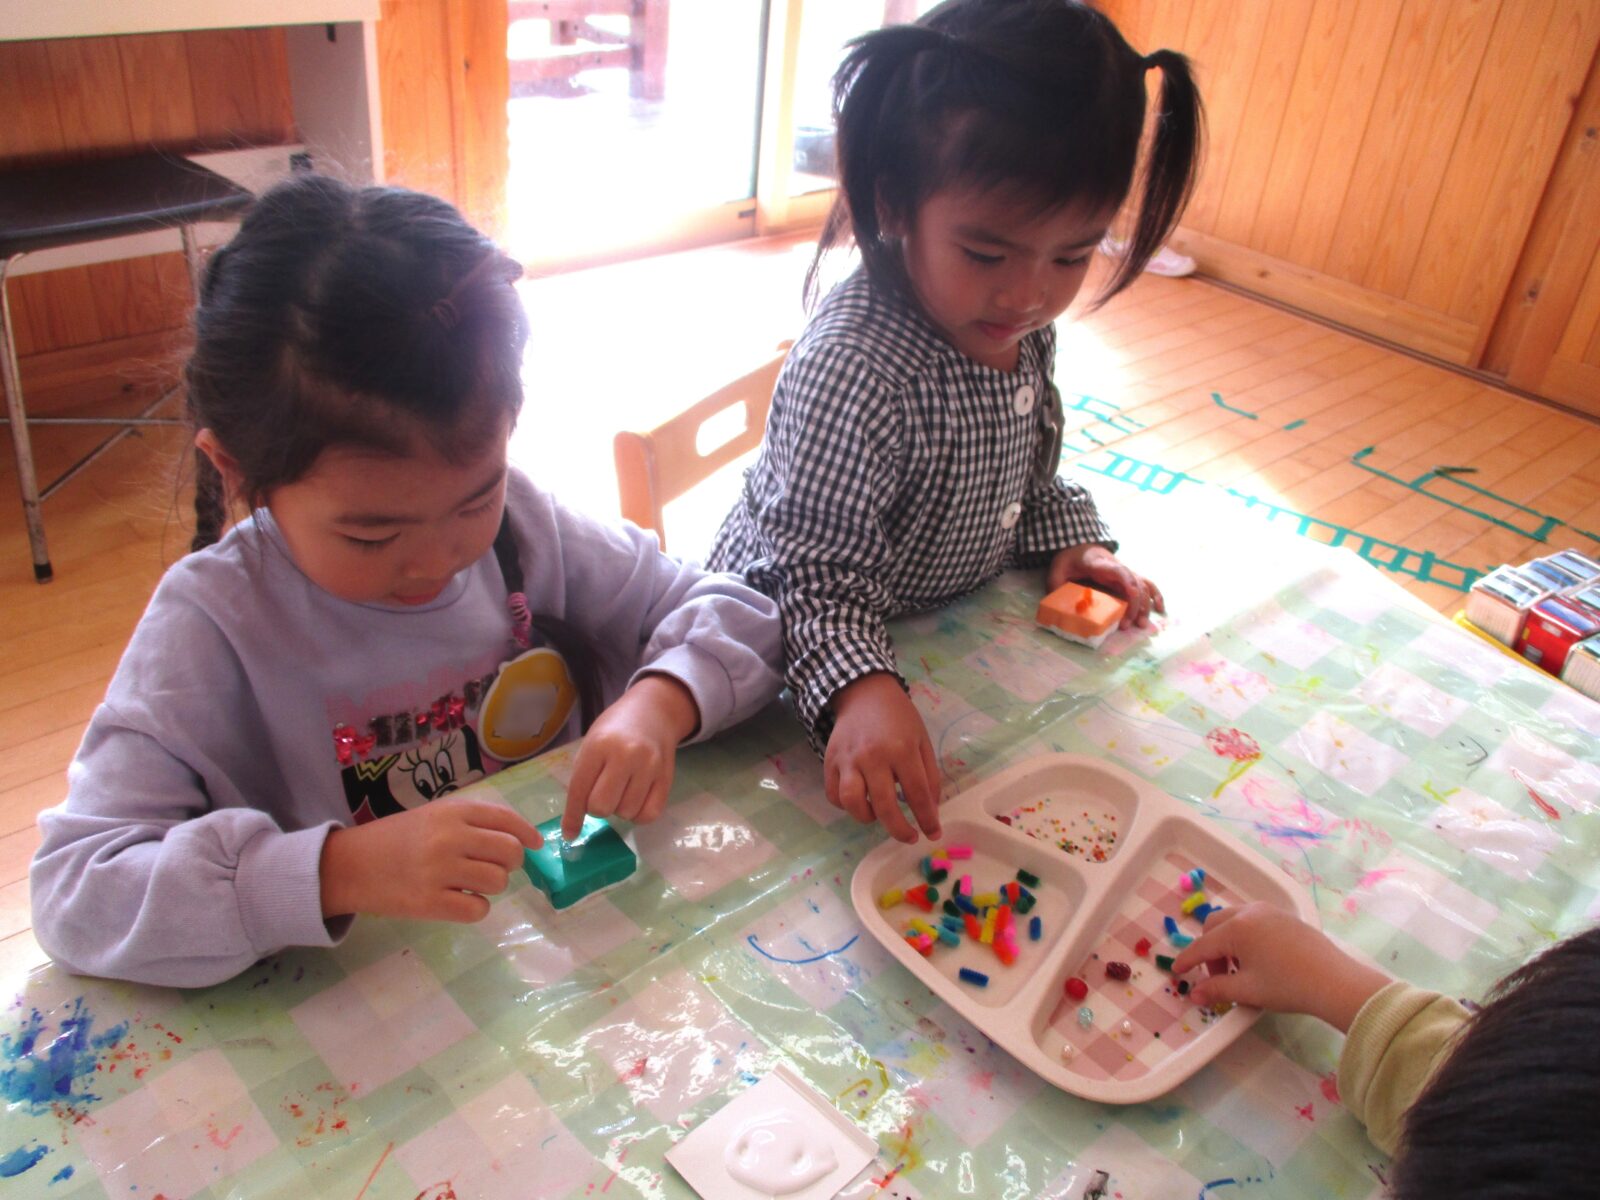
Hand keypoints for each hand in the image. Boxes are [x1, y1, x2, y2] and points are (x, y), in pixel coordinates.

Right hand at [320, 796, 542, 922]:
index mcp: (452, 812)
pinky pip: (478, 909)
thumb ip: (472, 822)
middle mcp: (449, 838)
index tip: (536, 844)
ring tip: (467, 883)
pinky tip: (458, 900)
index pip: (507, 819)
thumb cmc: (396, 839)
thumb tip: (520, 839)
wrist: (349, 865)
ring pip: (498, 882)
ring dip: (490, 886)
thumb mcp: (433, 816)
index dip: (527, 833)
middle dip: (510, 863)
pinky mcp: (430, 903)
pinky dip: (475, 908)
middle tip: (493, 867)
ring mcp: (440, 871)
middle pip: (510, 853)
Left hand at [561, 673, 698, 838]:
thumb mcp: (591, 745)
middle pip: (601, 806)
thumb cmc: (614, 731)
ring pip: (625, 813)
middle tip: (602, 793)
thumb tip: (572, 826)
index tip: (570, 834)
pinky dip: (638, 815)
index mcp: (599, 745)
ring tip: (622, 790)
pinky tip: (636, 800)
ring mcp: (649, 767)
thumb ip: (582, 779)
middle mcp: (625, 755)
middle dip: (597, 808)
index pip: (579, 789)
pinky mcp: (666, 778)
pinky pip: (649, 815)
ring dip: (619, 809)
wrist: (653, 713)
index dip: (572, 816)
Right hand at [825, 673, 941, 843]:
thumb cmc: (899, 719)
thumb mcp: (922, 742)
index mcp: (901, 749)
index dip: (927, 819)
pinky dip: (845, 806)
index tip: (933, 834)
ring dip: (868, 818)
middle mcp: (873, 756)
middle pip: (885, 806)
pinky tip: (859, 801)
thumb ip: (929, 776)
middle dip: (899, 830)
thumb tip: (930, 812)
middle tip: (909, 837)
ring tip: (879, 814)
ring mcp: (848, 759)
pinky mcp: (830, 761)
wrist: (865, 694)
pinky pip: (833, 794)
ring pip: (852, 803)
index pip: (917, 794)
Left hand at [1048, 543, 1163, 629]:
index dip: (1127, 581)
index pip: (1117, 570)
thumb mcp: (1057, 569)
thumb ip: (1056, 584)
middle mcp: (1116, 567)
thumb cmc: (1070, 558)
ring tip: (1141, 624)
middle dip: (1134, 605)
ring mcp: (1124, 572)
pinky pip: (1146, 584)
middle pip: (1134, 582)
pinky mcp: (1127, 578)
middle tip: (1126, 625)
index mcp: (1099, 563)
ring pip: (1143, 585)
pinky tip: (1160, 608)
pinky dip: (1155, 595)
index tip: (1132, 595)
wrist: (1079, 545)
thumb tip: (1060, 606)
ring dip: (1145, 605)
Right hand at [1169, 902, 1391, 1031]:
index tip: (1177, 972)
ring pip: (1234, 919)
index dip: (1187, 960)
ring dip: (1227, 941)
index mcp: (1236, 929)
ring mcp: (1269, 910)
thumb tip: (1194, 994)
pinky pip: (1253, 919)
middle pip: (1214, 925)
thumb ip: (1217, 989)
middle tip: (1219, 975)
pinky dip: (1245, 935)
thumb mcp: (1248, 991)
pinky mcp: (1285, 915)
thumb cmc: (1288, 986)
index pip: (1202, 945)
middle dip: (1209, 949)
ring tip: (1241, 968)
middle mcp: (1249, 912)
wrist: (1336, 982)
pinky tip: (1259, 958)